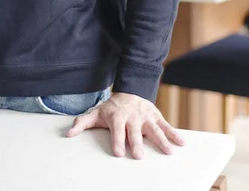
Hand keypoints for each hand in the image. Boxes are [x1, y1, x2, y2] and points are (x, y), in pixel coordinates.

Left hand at [66, 92, 183, 159]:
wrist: (129, 92)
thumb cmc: (111, 108)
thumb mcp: (95, 113)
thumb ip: (82, 123)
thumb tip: (68, 134)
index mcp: (117, 117)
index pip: (117, 130)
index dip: (118, 141)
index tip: (119, 153)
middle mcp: (132, 117)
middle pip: (135, 132)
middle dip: (137, 143)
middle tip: (140, 156)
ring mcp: (145, 117)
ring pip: (154, 129)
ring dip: (161, 140)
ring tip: (168, 152)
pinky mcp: (156, 117)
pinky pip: (166, 125)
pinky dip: (174, 134)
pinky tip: (181, 143)